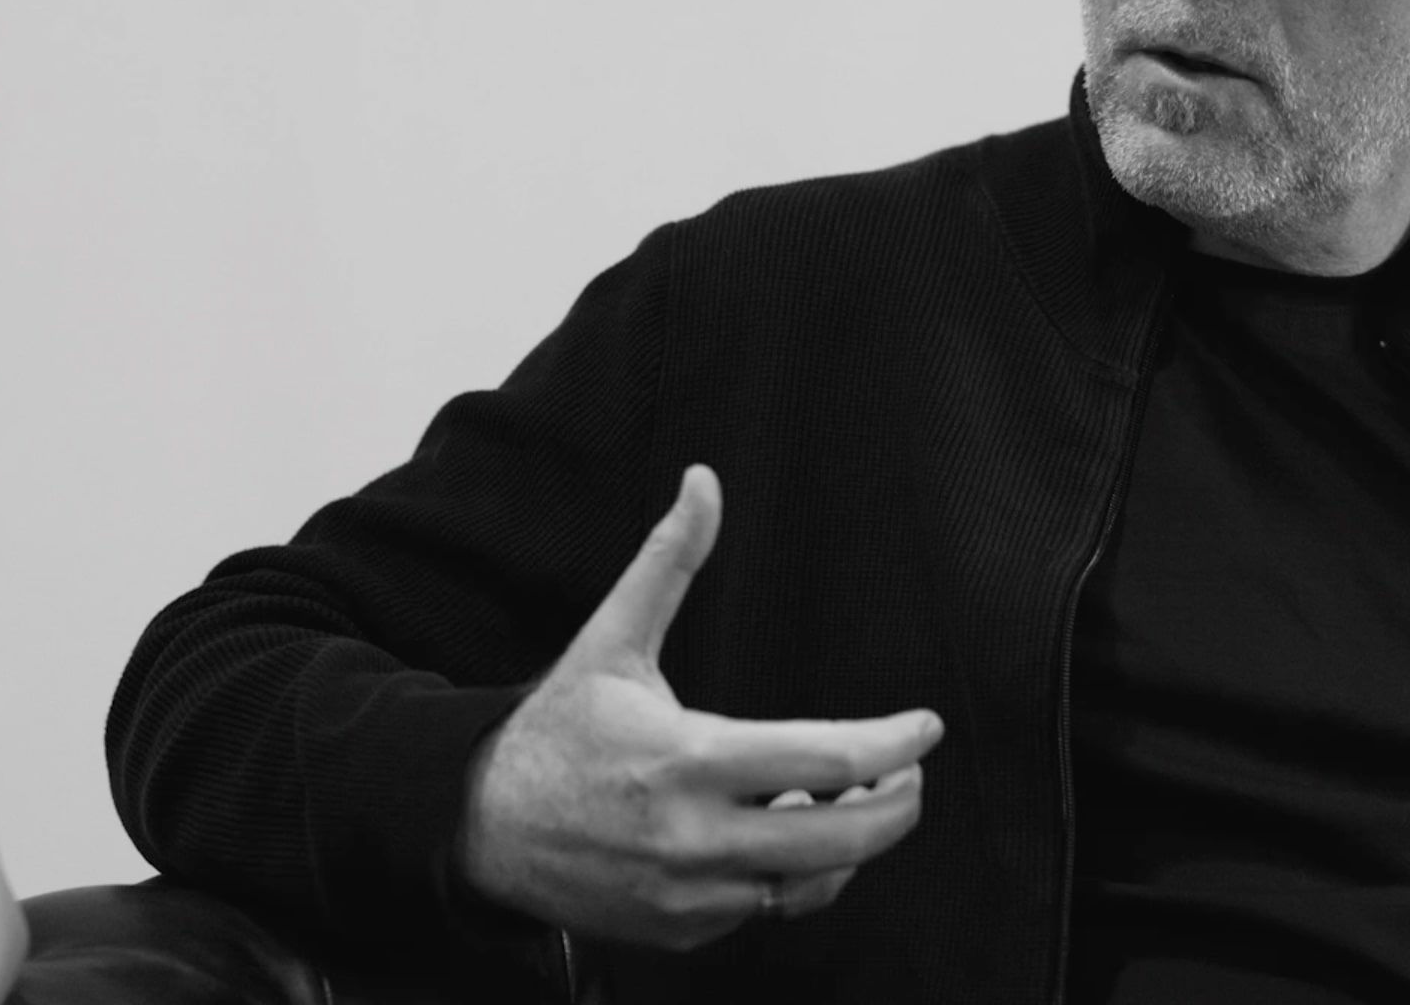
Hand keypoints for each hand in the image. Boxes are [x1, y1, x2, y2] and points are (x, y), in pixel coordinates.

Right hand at [457, 465, 944, 949]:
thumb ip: (670, 560)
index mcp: (689, 759)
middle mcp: (696, 838)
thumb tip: (704, 479)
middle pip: (844, 839)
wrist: (482, 825)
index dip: (894, 744)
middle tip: (910, 775)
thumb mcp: (612, 638)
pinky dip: (794, 875)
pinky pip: (769, 908)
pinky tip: (787, 836)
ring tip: (848, 799)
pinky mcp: (684, 928)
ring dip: (848, 843)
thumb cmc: (558, 728)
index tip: (927, 728)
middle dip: (897, 805)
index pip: (827, 760)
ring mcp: (692, 894)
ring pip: (813, 882)